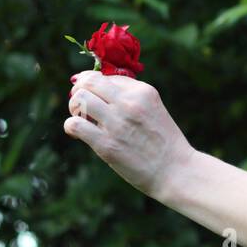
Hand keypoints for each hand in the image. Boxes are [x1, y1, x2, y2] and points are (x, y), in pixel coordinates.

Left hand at [65, 70, 193, 199]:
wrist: (175, 171)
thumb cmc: (163, 142)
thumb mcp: (154, 108)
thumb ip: (130, 96)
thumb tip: (97, 86)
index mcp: (143, 92)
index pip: (105, 76)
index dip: (92, 83)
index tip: (91, 93)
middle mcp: (129, 103)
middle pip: (88, 83)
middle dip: (80, 91)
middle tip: (82, 105)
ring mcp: (117, 123)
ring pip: (79, 99)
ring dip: (74, 107)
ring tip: (81, 118)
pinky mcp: (106, 145)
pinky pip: (74, 125)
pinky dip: (71, 127)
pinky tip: (78, 134)